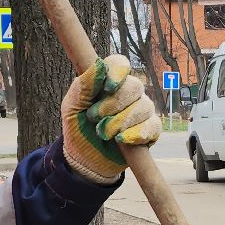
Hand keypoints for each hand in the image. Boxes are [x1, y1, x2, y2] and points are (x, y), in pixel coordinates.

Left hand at [61, 55, 159, 183]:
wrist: (84, 160)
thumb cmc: (77, 129)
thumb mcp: (71, 107)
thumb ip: (82, 86)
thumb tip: (99, 65)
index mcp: (108, 82)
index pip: (120, 64)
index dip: (117, 73)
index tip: (107, 88)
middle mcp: (128, 93)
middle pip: (134, 86)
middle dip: (113, 105)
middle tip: (94, 118)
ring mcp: (141, 111)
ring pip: (144, 107)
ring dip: (120, 122)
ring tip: (104, 134)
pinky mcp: (149, 131)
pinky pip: (153, 126)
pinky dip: (136, 133)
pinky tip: (122, 140)